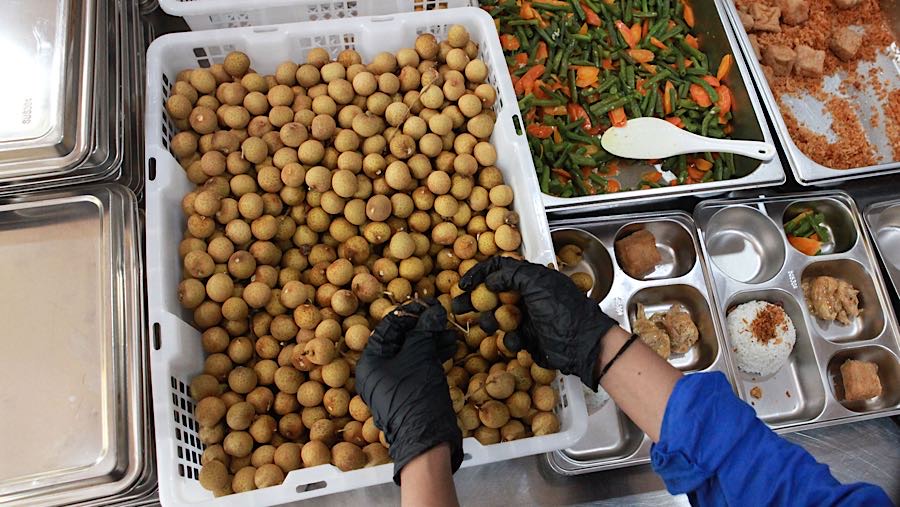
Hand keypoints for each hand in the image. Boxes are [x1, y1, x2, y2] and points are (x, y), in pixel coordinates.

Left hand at [356, 299, 463, 483]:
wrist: (425, 437)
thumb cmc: (415, 393)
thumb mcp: (418, 355)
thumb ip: (423, 330)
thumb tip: (433, 310)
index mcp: (370, 361)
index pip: (388, 326)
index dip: (410, 312)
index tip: (429, 303)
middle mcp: (377, 371)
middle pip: (401, 339)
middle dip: (423, 327)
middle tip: (442, 317)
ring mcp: (393, 382)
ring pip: (412, 353)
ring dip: (431, 340)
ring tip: (451, 334)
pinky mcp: (408, 391)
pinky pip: (418, 366)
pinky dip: (432, 356)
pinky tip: (449, 347)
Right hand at [454, 257, 616, 389]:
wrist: (582, 345)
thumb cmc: (564, 312)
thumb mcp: (538, 285)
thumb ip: (512, 276)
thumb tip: (491, 279)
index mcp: (531, 278)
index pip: (500, 269)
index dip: (480, 274)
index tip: (464, 284)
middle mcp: (527, 296)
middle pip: (493, 294)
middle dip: (475, 300)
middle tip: (457, 307)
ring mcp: (527, 318)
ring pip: (497, 317)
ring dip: (489, 322)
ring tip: (487, 325)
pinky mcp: (528, 338)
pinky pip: (509, 337)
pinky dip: (510, 340)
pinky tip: (518, 341)